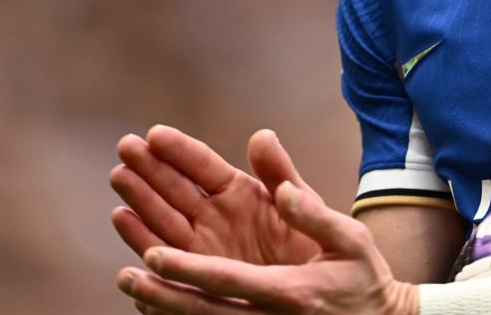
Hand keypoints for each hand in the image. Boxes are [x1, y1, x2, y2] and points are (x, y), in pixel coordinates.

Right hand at [111, 125, 320, 266]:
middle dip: (149, 167)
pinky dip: (142, 238)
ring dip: (139, 198)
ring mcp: (199, 245)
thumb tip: (263, 134)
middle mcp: (211, 216)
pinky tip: (124, 219)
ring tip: (120, 177)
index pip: (202, 165)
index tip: (155, 133)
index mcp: (237, 192)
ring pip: (162, 218)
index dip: (179, 149)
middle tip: (126, 147)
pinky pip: (163, 258)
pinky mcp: (192, 276)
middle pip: (173, 188)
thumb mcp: (301, 204)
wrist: (314, 291)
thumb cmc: (310, 241)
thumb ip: (280, 173)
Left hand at [117, 177, 417, 314]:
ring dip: (162, 306)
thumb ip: (312, 212)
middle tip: (126, 275)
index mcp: (288, 289)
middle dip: (162, 291)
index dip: (187, 267)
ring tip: (127, 283)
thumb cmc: (364, 278)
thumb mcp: (348, 238)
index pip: (227, 278)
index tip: (152, 254)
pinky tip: (151, 303)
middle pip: (203, 309)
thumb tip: (282, 188)